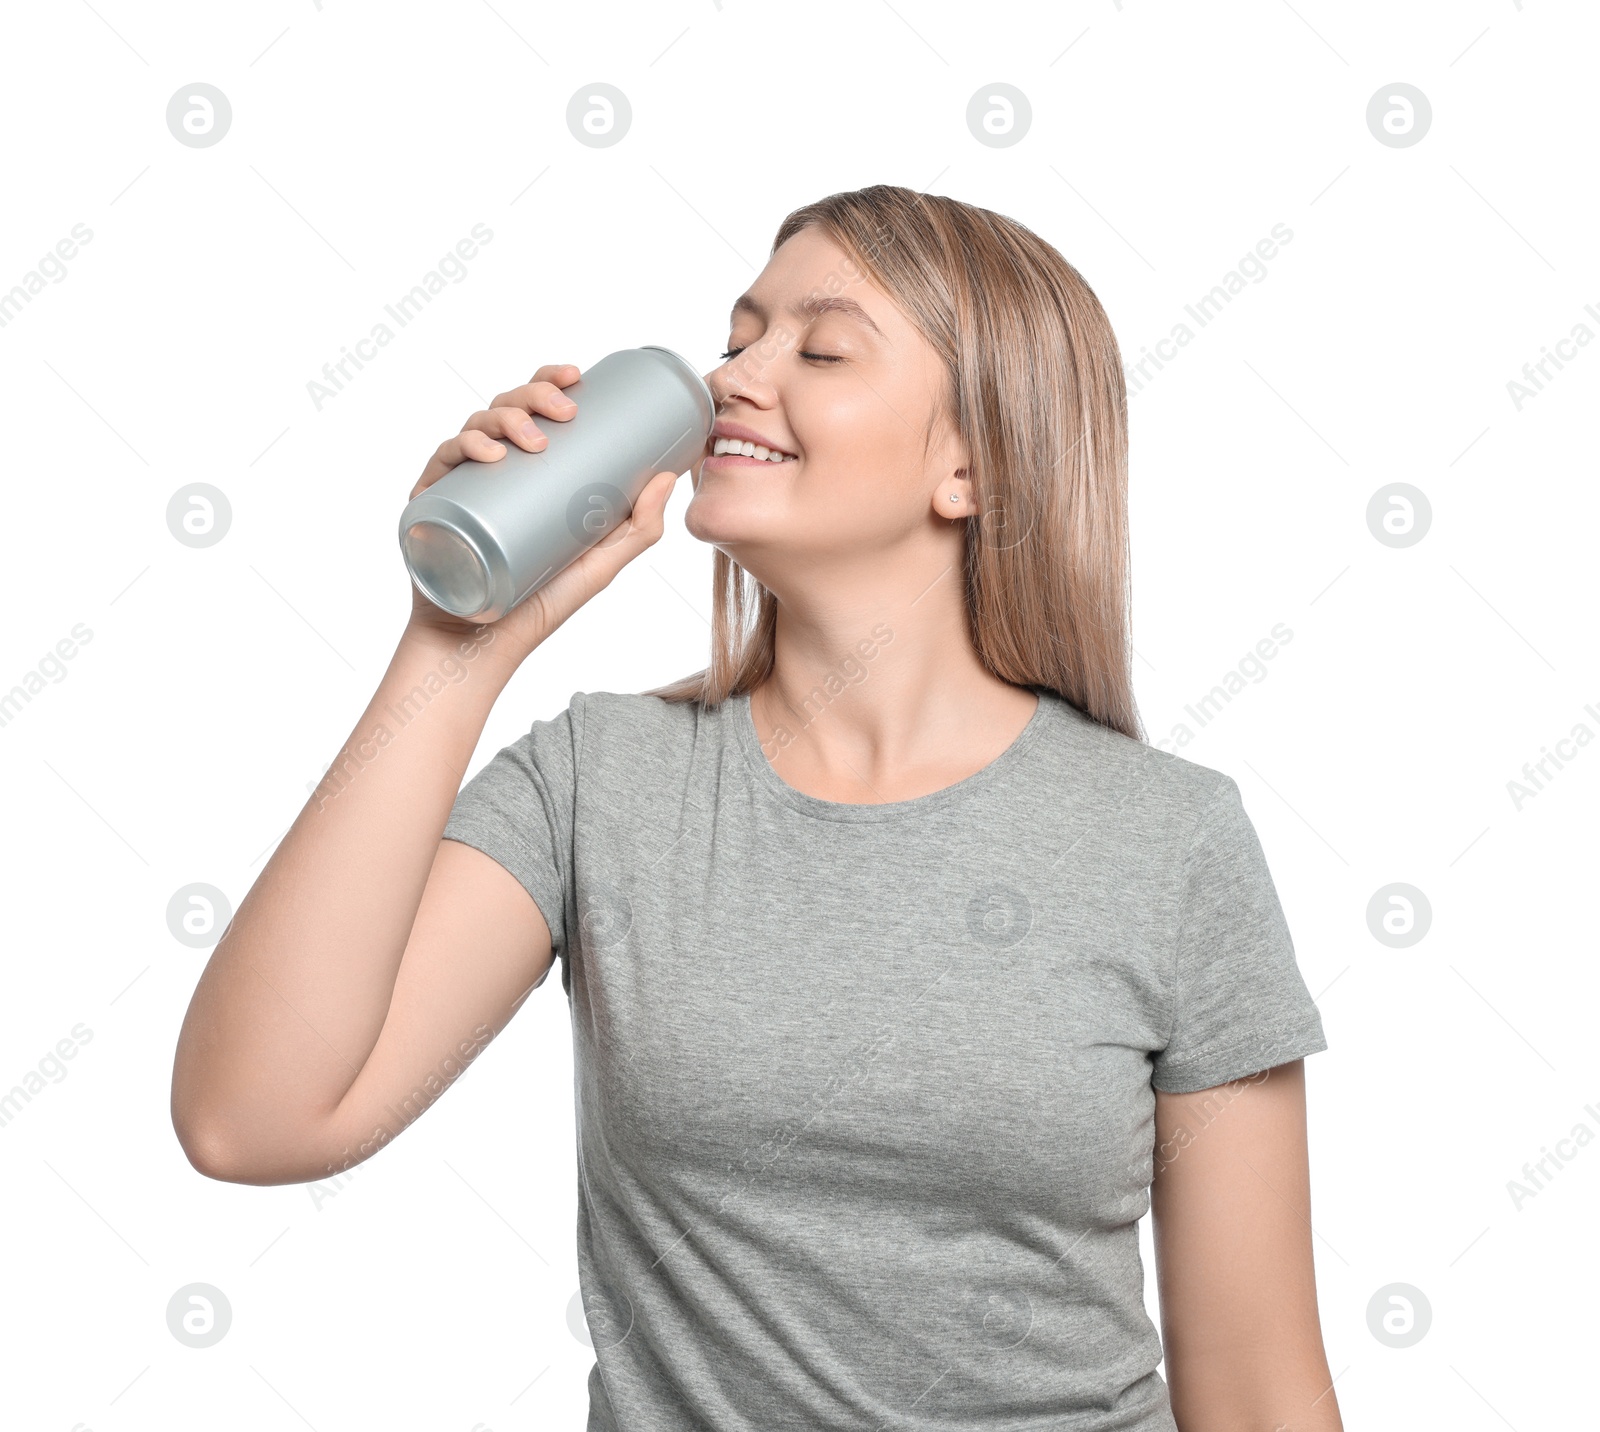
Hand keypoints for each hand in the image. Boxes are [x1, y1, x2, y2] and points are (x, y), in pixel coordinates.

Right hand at [401, 363, 682, 670]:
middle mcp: (488, 469)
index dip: (548, 380)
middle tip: (563, 412)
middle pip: (505, 409)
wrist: (485, 647)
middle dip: (533, 395)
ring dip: (503, 418)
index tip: (576, 376)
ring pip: (474, 428)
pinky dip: (461, 449)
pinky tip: (487, 454)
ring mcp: (457, 486)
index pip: (532, 409)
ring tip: (533, 440)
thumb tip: (668, 478)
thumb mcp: (600, 564)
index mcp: (524, 470)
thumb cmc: (541, 604)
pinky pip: (439, 463)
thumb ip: (638, 528)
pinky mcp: (429, 507)